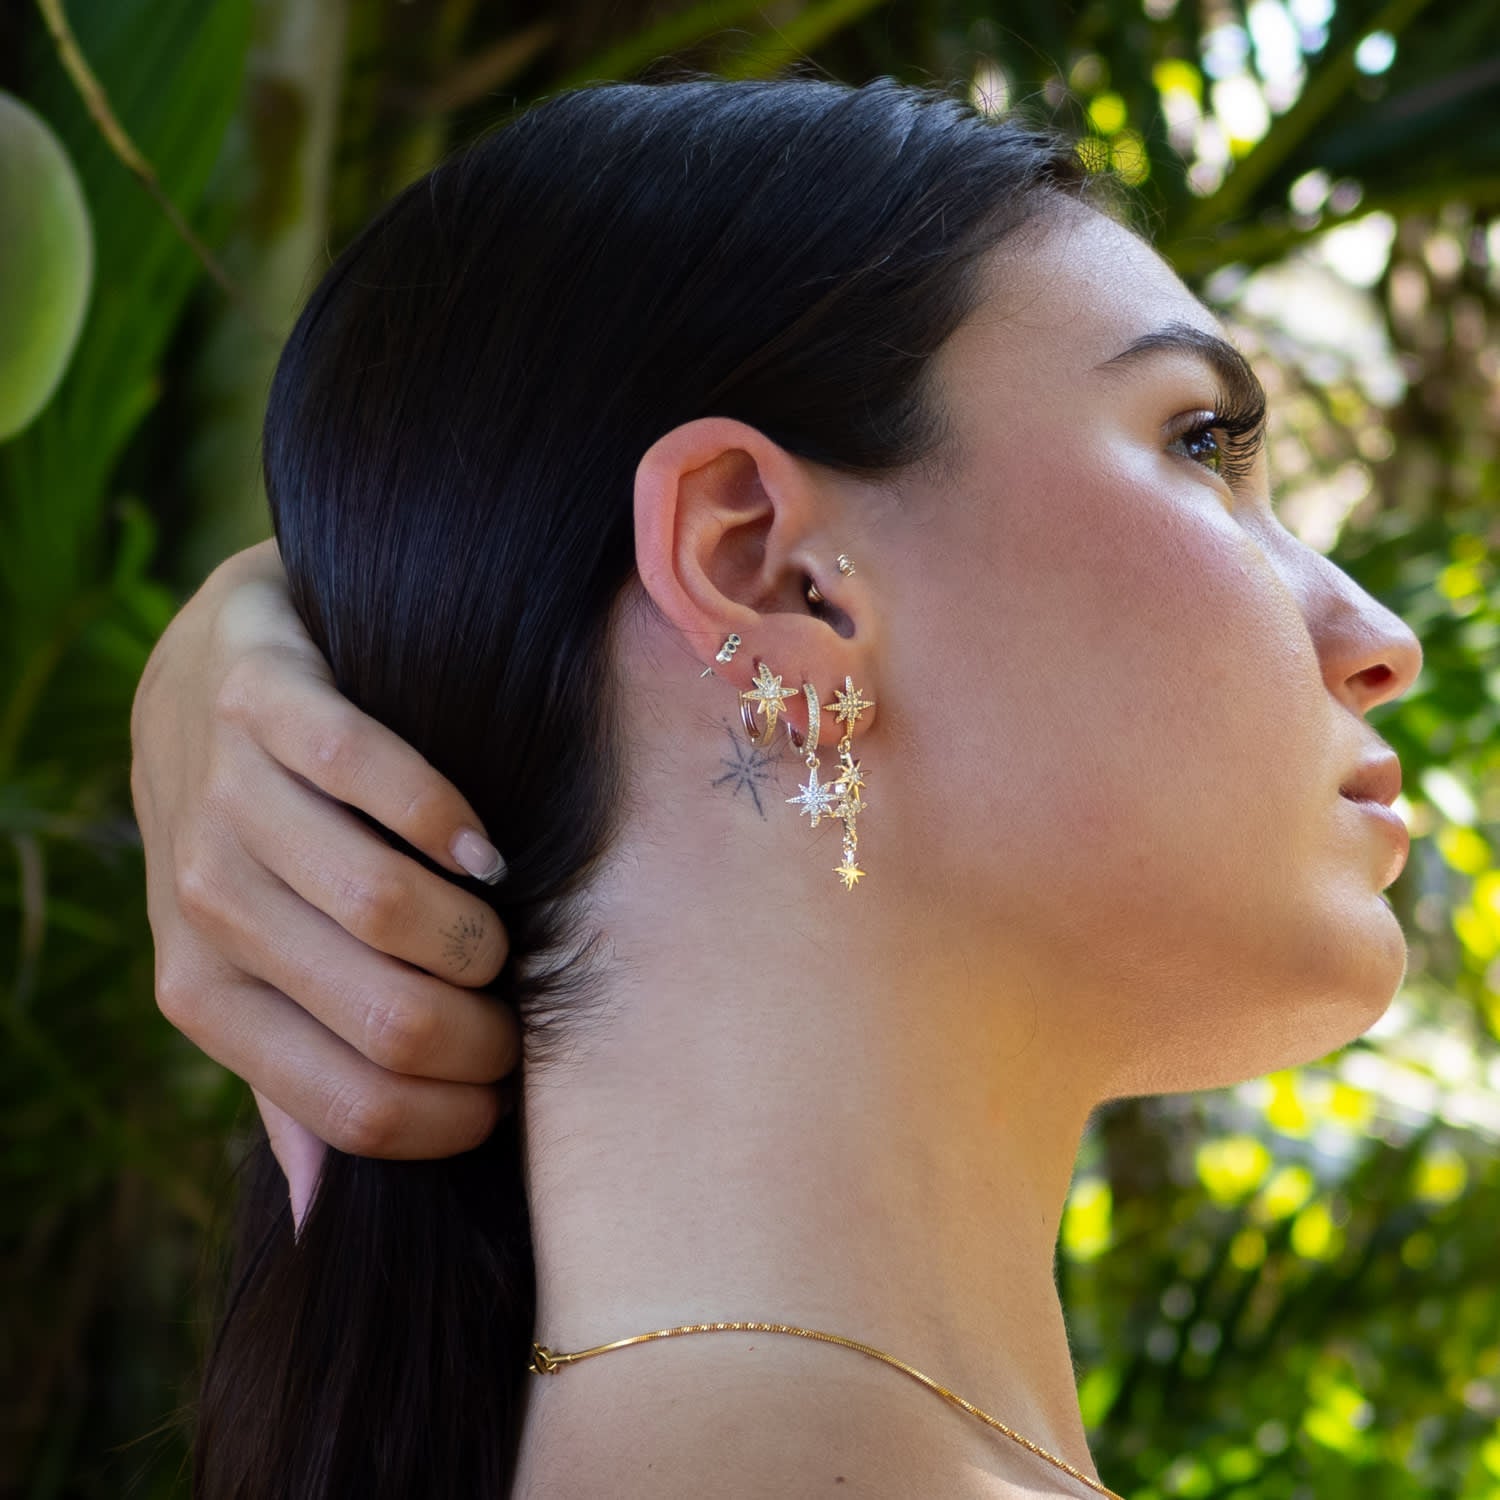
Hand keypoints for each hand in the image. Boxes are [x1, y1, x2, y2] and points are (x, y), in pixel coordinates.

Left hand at [130, 538, 519, 1225]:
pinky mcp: (262, 702)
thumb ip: (287, 1077)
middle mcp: (205, 905)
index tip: (503, 1094)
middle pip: (390, 1017)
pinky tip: (480, 846)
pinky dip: (448, 820)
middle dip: (485, 1033)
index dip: (457, 1119)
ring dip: (474, 932)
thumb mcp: (246, 966)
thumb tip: (316, 1216)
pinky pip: (370, 774)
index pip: (355, 1110)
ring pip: (385, 906)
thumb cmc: (243, 843)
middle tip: (511, 1010)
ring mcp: (228, 800)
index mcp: (201, 994)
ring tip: (496, 924)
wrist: (188, 683)